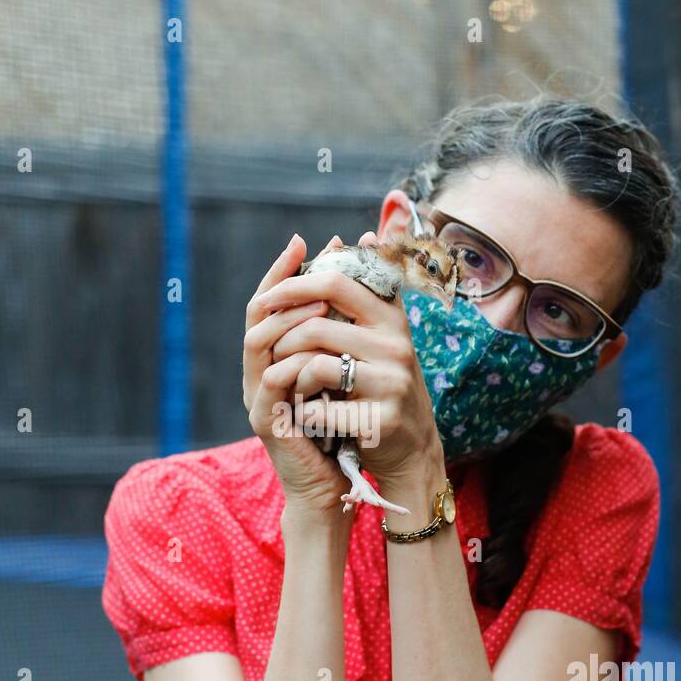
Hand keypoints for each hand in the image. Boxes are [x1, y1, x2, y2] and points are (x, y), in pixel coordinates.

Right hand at [244, 234, 357, 527]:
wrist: (328, 488)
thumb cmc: (336, 431)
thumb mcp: (340, 374)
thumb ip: (341, 336)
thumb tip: (358, 285)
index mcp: (275, 359)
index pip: (271, 303)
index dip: (285, 270)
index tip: (307, 240)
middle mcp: (259, 373)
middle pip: (257, 314)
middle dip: (283, 281)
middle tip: (309, 255)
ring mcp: (257, 397)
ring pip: (257, 343)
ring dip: (287, 317)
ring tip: (319, 300)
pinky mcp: (266, 422)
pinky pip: (271, 383)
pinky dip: (290, 360)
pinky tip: (315, 344)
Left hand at [254, 244, 445, 493]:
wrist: (412, 447)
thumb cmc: (384, 383)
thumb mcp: (383, 334)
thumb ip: (367, 290)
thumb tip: (364, 233)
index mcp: (392, 317)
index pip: (337, 280)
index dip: (295, 285)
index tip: (268, 299)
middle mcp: (397, 345)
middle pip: (316, 326)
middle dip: (283, 340)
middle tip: (270, 354)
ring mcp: (392, 382)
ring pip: (315, 366)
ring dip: (291, 377)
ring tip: (289, 385)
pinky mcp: (382, 419)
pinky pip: (320, 408)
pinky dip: (303, 410)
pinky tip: (305, 414)